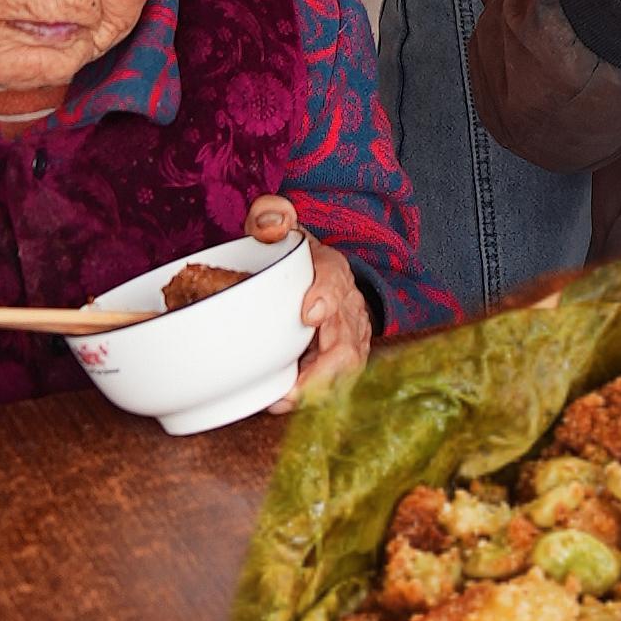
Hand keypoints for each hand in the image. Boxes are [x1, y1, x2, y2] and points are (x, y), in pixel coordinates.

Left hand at [245, 195, 372, 405]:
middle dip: (323, 370)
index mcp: (331, 268)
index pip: (336, 279)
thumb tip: (269, 225)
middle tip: (290, 389)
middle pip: (349, 342)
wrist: (316, 276)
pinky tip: (284, 403)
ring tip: (281, 403)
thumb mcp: (280, 227)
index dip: (326, 297)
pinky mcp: (344, 362)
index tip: (308, 314)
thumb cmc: (293, 256)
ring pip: (347, 370)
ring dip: (318, 390)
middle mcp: (348, 306)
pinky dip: (314, 397)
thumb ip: (272, 217)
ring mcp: (351, 338)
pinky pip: (337, 384)